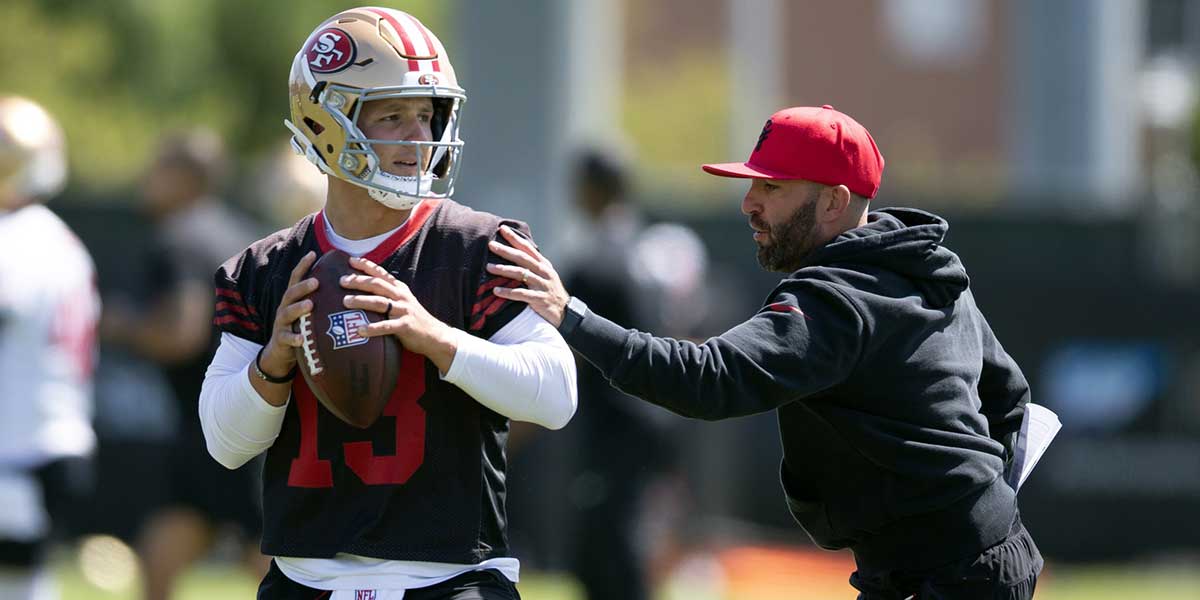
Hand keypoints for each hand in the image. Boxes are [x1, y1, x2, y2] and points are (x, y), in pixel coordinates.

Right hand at [260, 251, 318, 379]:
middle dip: (303, 286)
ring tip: (310, 305)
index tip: (313, 253)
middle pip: (291, 293)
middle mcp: (284, 307)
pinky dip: (294, 338)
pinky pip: (287, 338)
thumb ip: (318, 298)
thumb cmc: (300, 326)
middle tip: (316, 281)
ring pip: (288, 313)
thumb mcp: (307, 311)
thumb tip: (342, 282)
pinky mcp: (281, 339)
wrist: (281, 352)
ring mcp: (282, 323)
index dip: (303, 265)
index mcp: (292, 298)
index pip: (296, 278)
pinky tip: (301, 339)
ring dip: (299, 308)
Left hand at [341, 256, 456, 371]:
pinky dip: (372, 328)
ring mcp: (403, 310)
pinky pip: (386, 327)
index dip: (366, 265)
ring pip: (380, 302)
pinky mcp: (405, 326)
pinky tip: (359, 330)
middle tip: (341, 281)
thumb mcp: (402, 301)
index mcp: (399, 288)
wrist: (434, 336)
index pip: (381, 273)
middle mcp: (401, 296)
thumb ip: (387, 295)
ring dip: (361, 301)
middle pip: (377, 284)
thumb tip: (363, 291)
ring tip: (345, 301)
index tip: (350, 260)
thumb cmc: (413, 318)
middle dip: (358, 281)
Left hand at [486, 225, 568, 327]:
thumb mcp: (545, 275)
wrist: (566, 313)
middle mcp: (543, 272)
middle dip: (506, 251)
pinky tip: (496, 291)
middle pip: (522, 258)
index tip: (502, 229)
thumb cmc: (550, 292)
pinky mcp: (539, 299)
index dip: (515, 238)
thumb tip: (515, 254)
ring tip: (488, 267)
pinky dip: (508, 292)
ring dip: (504, 270)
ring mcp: (542, 285)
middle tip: (491, 245)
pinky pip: (521, 294)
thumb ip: (533, 265)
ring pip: (521, 274)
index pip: (527, 248)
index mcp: (543, 265)